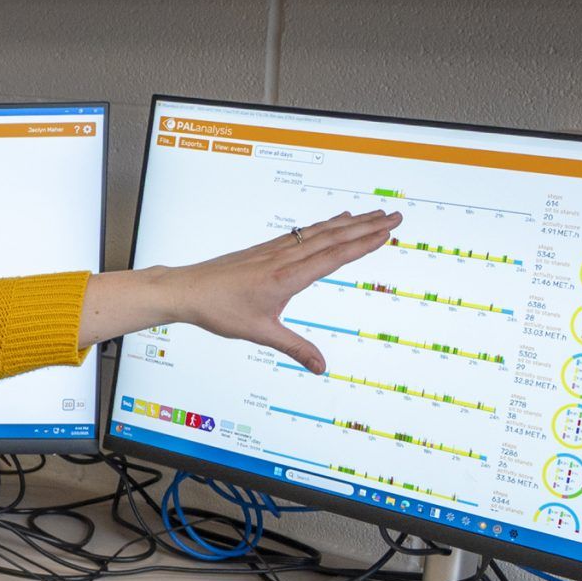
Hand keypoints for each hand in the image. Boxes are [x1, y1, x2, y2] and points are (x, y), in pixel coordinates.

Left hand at [80, 209, 399, 372]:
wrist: (186, 290)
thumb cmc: (219, 310)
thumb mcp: (260, 333)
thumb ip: (294, 349)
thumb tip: (320, 367)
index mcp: (287, 277)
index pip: (333, 256)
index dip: (363, 244)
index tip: (387, 233)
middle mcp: (284, 258)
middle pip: (333, 237)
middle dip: (367, 227)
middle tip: (395, 216)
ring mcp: (275, 250)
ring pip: (319, 232)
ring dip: (349, 222)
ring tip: (374, 213)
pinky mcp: (266, 249)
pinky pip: (303, 233)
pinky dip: (324, 225)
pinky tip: (334, 221)